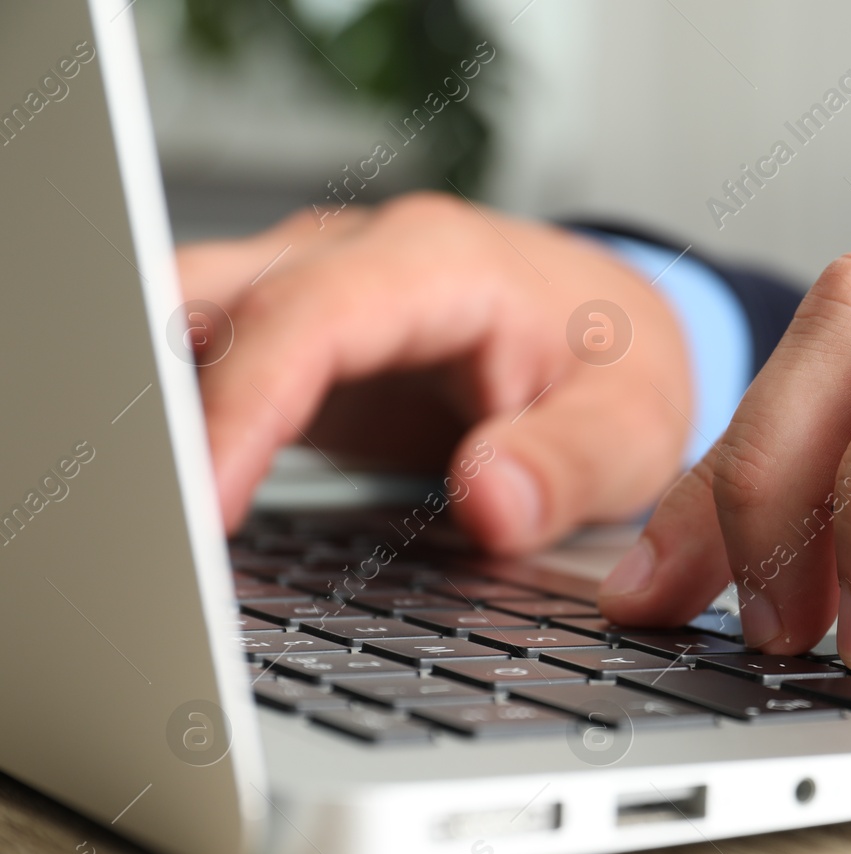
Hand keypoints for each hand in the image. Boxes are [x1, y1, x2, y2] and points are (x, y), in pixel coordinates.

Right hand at [179, 192, 691, 553]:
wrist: (619, 329)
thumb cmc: (621, 366)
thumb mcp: (631, 424)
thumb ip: (567, 464)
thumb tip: (489, 504)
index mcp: (443, 265)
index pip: (310, 320)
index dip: (244, 409)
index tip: (204, 504)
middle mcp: (362, 259)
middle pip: (215, 303)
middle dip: (164, 404)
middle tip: (141, 519)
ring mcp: (318, 290)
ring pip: (188, 322)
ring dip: (157, 410)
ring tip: (142, 515)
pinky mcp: (298, 338)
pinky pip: (209, 364)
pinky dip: (178, 420)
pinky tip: (168, 494)